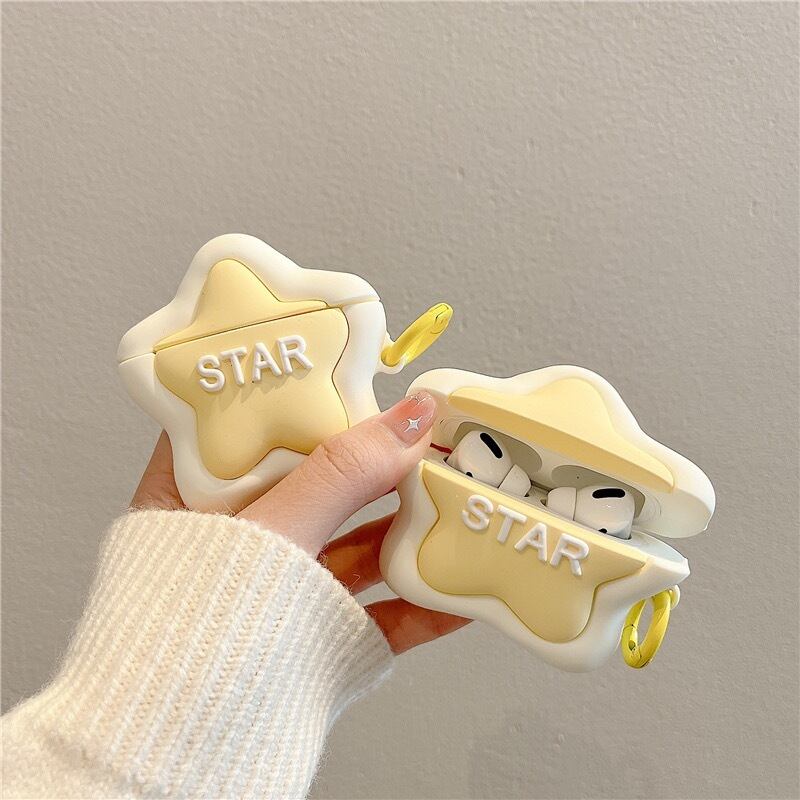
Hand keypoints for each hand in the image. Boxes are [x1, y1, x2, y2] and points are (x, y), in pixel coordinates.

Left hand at [131, 392, 469, 652]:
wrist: (181, 762)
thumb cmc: (191, 639)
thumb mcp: (270, 534)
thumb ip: (341, 472)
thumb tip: (410, 416)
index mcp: (196, 498)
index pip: (253, 422)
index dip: (307, 391)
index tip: (363, 370)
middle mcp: (241, 539)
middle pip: (321, 480)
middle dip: (380, 460)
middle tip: (434, 431)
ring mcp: (283, 589)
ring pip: (357, 544)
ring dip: (410, 526)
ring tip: (460, 496)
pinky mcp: (319, 638)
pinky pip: (379, 610)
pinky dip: (423, 600)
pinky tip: (464, 587)